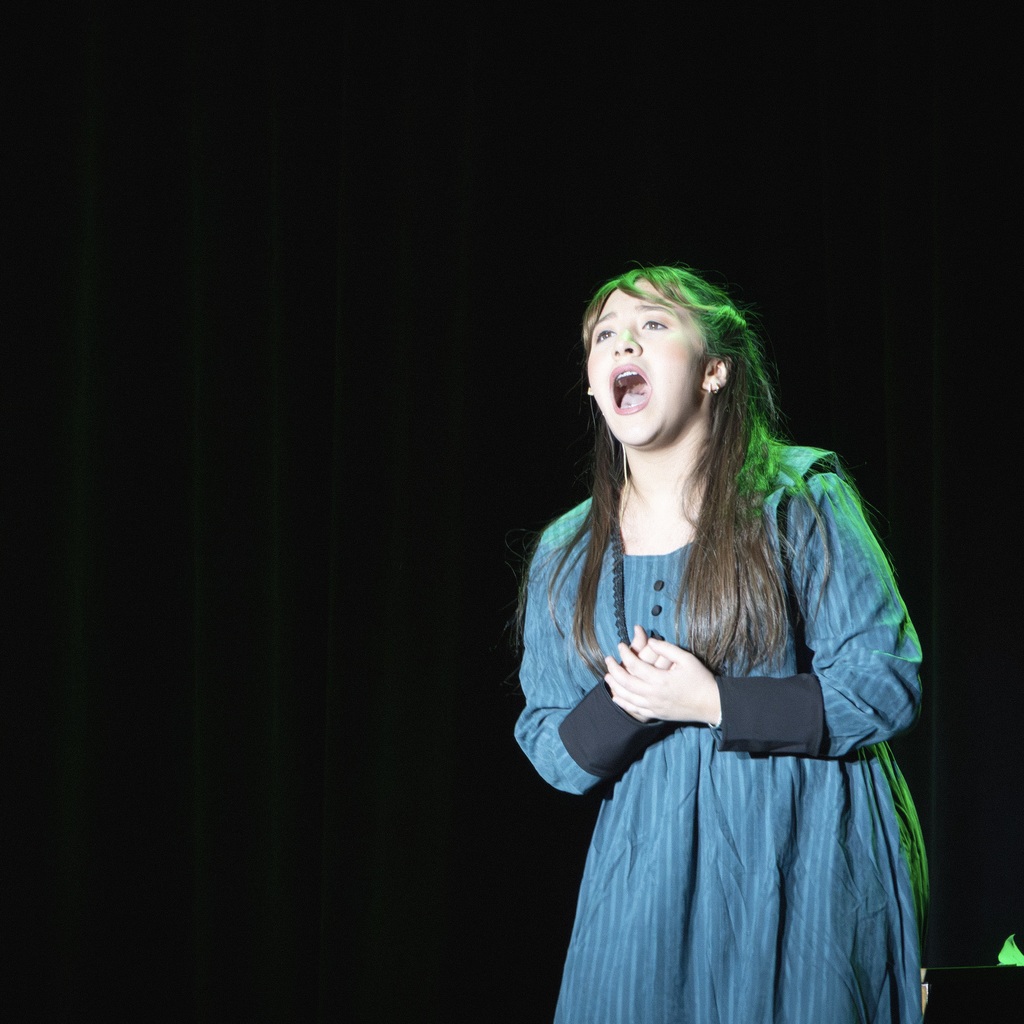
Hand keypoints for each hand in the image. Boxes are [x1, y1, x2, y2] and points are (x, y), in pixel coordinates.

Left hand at [604, 625, 720, 724]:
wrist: (712, 704)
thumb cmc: (701, 680)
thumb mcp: (687, 659)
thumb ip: (667, 649)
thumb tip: (650, 641)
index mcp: (661, 679)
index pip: (635, 665)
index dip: (625, 654)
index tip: (620, 645)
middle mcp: (654, 694)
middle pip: (626, 682)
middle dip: (614, 669)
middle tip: (608, 659)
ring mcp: (654, 706)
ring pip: (627, 697)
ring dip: (614, 686)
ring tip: (607, 676)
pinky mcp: (656, 714)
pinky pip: (635, 709)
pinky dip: (623, 702)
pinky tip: (616, 697)